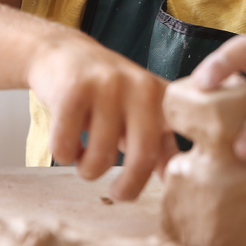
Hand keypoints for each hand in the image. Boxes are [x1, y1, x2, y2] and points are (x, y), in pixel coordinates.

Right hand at [26, 34, 177, 200]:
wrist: (62, 52)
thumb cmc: (106, 92)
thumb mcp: (140, 112)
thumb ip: (161, 145)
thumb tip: (177, 183)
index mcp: (163, 97)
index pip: (183, 136)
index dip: (183, 165)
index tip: (171, 187)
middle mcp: (141, 87)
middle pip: (143, 158)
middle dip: (128, 188)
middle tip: (118, 194)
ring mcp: (107, 86)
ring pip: (99, 158)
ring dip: (87, 170)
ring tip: (84, 157)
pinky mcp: (72, 90)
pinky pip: (66, 146)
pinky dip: (63, 154)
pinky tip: (67, 141)